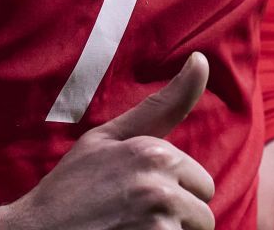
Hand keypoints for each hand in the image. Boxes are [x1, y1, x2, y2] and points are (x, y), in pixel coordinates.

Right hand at [0, 51, 216, 229]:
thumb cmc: (71, 187)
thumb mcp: (108, 138)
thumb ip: (161, 105)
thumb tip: (201, 59)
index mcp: (154, 152)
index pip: (201, 184)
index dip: (174, 193)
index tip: (136, 198)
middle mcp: (160, 183)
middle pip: (202, 214)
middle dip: (177, 220)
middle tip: (133, 219)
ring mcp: (157, 221)